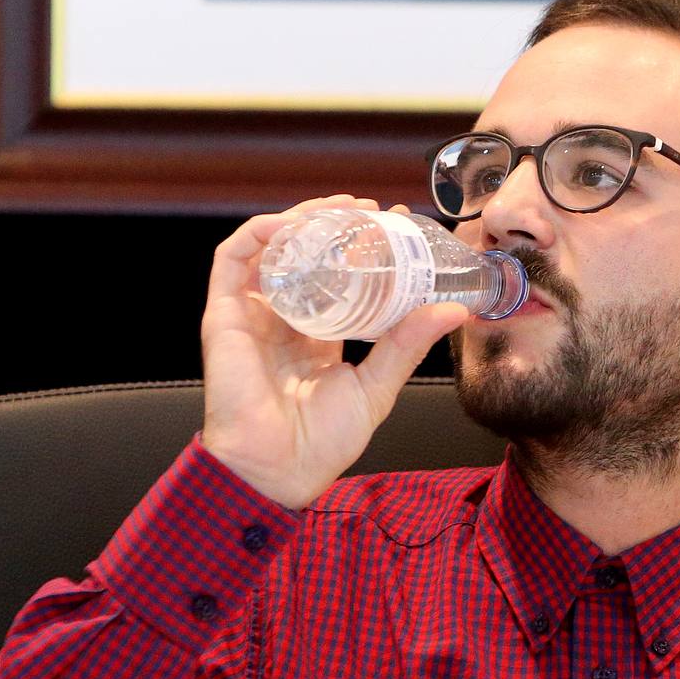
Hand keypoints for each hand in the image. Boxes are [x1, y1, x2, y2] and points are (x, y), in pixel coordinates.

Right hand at [200, 194, 468, 508]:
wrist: (278, 470)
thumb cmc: (322, 442)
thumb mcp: (377, 385)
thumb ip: (408, 344)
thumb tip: (454, 309)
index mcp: (316, 335)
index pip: (339, 276)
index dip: (363, 247)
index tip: (396, 227)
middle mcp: (283, 318)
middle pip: (306, 254)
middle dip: (337, 223)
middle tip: (373, 210)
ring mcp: (252, 313)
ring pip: (272, 246)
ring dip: (303, 218)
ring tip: (339, 208)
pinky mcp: (224, 314)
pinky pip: (235, 257)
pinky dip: (263, 231)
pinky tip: (296, 222)